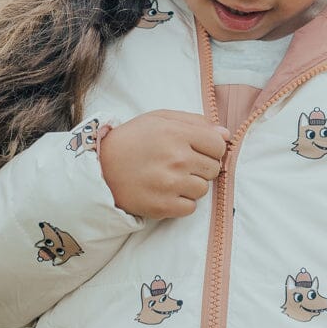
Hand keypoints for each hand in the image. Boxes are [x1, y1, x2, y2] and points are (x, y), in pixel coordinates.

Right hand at [97, 109, 229, 219]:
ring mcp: (170, 184)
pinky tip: (166, 192)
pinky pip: (190, 208)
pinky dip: (181, 202)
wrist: (100, 168)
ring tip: (170, 178)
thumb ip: (195, 122)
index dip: (211, 148)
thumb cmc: (133, 139)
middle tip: (180, 164)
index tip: (198, 150)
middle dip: (201, 166)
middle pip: (213, 168)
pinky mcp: (162, 206)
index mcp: (177, 133)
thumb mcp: (160, 119)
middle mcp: (176, 159)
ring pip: (203, 189)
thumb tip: (226, 134)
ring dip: (191, 185)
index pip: (218, 145)